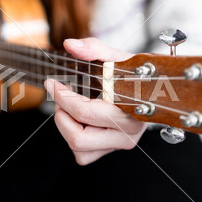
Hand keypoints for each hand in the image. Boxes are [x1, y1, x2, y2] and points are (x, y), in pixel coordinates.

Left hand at [44, 38, 147, 165]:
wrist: (150, 90)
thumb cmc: (132, 75)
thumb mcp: (115, 57)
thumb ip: (93, 48)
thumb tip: (70, 45)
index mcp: (129, 110)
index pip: (85, 112)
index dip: (62, 97)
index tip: (52, 83)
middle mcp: (127, 132)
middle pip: (78, 137)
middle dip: (62, 115)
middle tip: (61, 98)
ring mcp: (120, 143)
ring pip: (79, 149)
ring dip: (67, 128)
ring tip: (70, 108)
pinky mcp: (111, 150)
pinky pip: (83, 156)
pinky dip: (75, 140)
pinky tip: (80, 122)